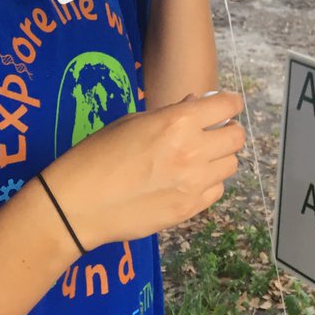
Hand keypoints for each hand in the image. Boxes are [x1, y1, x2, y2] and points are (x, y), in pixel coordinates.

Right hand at [46, 91, 244, 245]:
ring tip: (198, 158)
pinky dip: (209, 183)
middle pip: (236, 137)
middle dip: (227, 130)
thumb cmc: (98, 154)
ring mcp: (194, 184)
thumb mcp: (133, 122)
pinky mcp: (189, 210)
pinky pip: (216, 190)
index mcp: (178, 122)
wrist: (78, 205)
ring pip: (230, 165)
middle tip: (211, 133)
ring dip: (218, 158)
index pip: (227, 105)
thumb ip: (171, 113)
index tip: (225, 106)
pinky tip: (189, 181)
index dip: (229, 103)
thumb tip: (196, 104)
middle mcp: (193, 151)